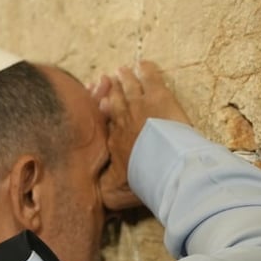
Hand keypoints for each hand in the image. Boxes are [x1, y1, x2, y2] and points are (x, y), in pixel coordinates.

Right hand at [94, 61, 191, 210]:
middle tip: (108, 79)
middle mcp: (122, 118)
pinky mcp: (159, 95)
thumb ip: (105, 192)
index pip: (104, 121)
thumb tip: (97, 198)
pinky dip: (146, 69)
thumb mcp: (115, 193)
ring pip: (129, 85)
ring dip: (125, 77)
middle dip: (110, 89)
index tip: (100, 104)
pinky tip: (144, 63)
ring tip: (122, 70)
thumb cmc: (141, 181)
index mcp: (113, 139)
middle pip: (113, 99)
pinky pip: (150, 76)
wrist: (163, 167)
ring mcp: (140, 104)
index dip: (101, 111)